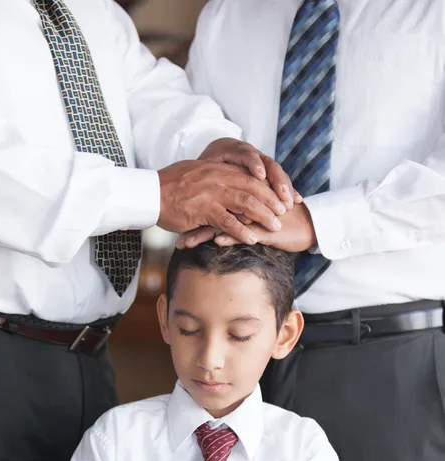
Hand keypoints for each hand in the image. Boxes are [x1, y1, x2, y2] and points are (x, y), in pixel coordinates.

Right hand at [158, 160, 285, 245]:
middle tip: (285, 211)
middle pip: (254, 188)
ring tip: (275, 227)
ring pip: (246, 203)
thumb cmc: (170, 186)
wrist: (149, 193)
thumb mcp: (197, 174)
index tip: (280, 195)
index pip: (250, 175)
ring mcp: (212, 194)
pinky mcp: (203, 210)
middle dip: (272, 200)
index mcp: (219, 169)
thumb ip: (214, 176)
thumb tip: (226, 180)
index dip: (268, 186)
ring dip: (263, 216)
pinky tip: (252, 239)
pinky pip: (227, 221)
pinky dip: (242, 231)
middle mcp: (219, 179)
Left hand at [177, 202, 316, 251]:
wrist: (310, 225)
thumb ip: (235, 217)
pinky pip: (247, 232)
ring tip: (185, 243)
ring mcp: (257, 216)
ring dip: (204, 233)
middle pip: (213, 209)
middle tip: (169, 230)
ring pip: (226, 222)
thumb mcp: (254, 217)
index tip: (171, 217)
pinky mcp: (268, 228)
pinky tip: (215, 241)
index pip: (212, 200)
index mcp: (241, 198)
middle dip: (190, 221)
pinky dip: (231, 235)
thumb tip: (212, 227)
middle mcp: (247, 204)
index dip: (192, 207)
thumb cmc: (281, 221)